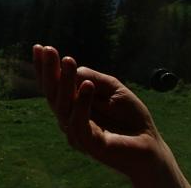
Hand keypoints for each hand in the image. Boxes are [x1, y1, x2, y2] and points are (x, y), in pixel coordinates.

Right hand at [32, 44, 190, 187]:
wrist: (151, 144)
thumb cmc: (131, 117)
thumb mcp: (112, 88)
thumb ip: (93, 78)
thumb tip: (73, 70)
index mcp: (72, 105)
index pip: (53, 85)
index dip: (44, 68)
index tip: (38, 47)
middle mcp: (69, 118)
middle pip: (52, 94)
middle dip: (49, 70)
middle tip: (49, 50)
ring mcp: (76, 132)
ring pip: (63, 105)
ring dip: (64, 81)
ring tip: (68, 60)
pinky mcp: (88, 144)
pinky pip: (79, 122)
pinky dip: (82, 102)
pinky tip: (87, 85)